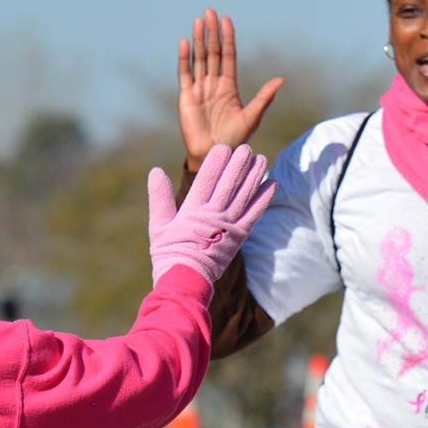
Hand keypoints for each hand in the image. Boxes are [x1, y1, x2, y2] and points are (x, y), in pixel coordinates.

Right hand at [148, 144, 275, 288]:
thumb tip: (155, 171)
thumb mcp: (158, 225)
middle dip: (239, 163)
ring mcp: (228, 226)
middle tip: (247, 148)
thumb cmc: (168, 252)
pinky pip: (255, 214)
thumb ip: (159, 198)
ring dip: (254, 175)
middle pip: (229, 183)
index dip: (216, 161)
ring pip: (244, 195)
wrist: (185, 280)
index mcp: (192, 210)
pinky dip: (264, 198)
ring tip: (261, 158)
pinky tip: (272, 183)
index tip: (223, 147)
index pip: (206, 179)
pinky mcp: (240, 237)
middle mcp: (213, 215)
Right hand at [178, 9, 283, 169]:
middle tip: (210, 12)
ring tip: (199, 21)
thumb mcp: (252, 117)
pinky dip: (184, 58)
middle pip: (212, 52)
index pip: (228, 56)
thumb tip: (281, 79)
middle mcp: (213, 84)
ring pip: (199, 59)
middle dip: (211, 32)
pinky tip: (185, 42)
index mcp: (229, 86)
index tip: (227, 20)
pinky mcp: (186, 97)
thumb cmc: (235, 139)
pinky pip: (185, 74)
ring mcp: (199, 89)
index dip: (227, 38)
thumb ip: (264, 97)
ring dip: (198, 40)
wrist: (216, 155)